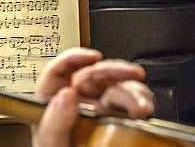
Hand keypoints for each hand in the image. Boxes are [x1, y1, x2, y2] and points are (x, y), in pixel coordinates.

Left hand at [33, 48, 153, 146]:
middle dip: (115, 69)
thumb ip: (54, 121)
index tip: (91, 56)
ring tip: (142, 105)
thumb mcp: (51, 144)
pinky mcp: (120, 121)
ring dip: (134, 91)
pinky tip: (144, 110)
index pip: (60, 71)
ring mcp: (101, 110)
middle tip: (131, 73)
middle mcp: (80, 101)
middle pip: (95, 73)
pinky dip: (141, 103)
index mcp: (56, 102)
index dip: (74, 58)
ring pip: (119, 87)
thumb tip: (66, 95)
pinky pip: (133, 105)